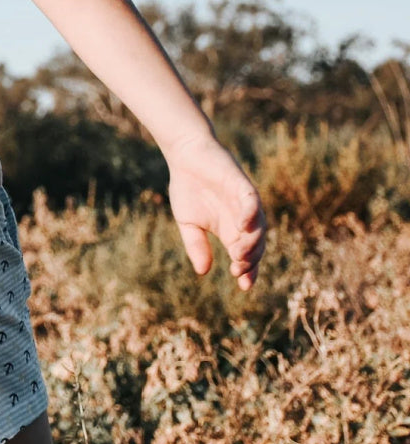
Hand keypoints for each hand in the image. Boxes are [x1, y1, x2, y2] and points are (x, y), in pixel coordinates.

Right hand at [164, 133, 266, 290]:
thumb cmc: (188, 188)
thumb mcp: (188, 223)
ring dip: (252, 242)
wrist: (185, 157)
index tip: (243, 287)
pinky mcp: (242, 185)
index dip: (248, 271)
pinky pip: (252, 203)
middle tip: (239, 271)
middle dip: (250, 260)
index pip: (245, 254)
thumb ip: (196, 246)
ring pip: (258, 226)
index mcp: (231, 229)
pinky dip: (250, 215)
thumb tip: (203, 272)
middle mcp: (242, 218)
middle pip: (256, 244)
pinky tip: (243, 228)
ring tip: (240, 256)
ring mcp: (244, 202)